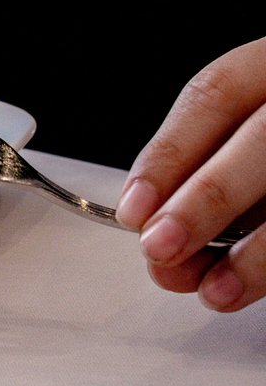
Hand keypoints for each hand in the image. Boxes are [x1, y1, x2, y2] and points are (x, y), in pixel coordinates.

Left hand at [116, 37, 265, 311]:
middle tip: (160, 248)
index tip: (133, 210)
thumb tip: (151, 227)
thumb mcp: (238, 132)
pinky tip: (250, 286)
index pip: (215, 94)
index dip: (169, 153)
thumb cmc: (260, 140)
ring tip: (214, 291)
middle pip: (262, 140)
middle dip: (207, 199)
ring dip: (257, 253)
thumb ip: (199, 169)